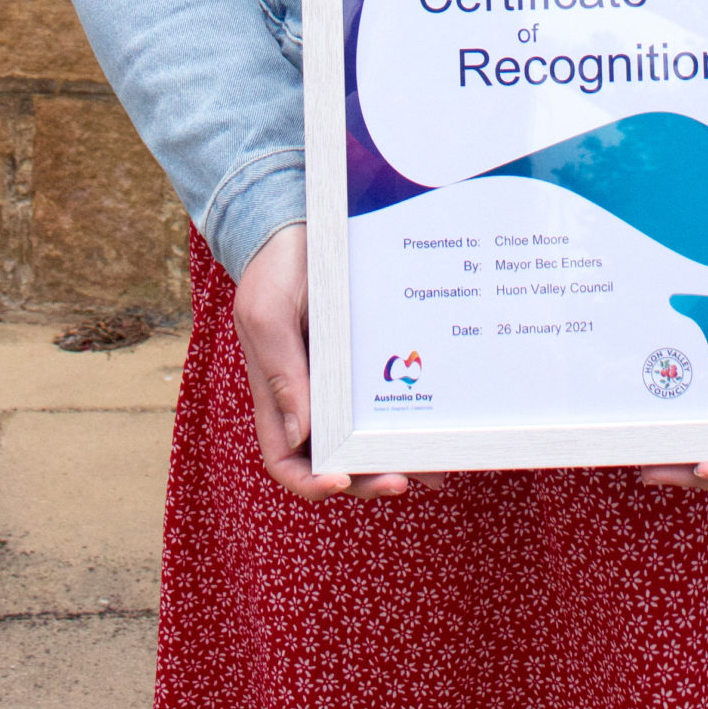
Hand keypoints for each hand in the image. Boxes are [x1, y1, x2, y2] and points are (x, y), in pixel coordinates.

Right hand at [232, 229, 442, 503]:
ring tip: (434, 467)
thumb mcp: (268, 315)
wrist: (302, 226)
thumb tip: (301, 436)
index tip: (341, 481)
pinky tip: (439, 430)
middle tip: (403, 479)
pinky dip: (410, 420)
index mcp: (277, 396)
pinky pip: (388, 400)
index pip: (287, 461)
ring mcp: (342, 383)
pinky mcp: (368, 362)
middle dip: (367, 478)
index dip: (311, 482)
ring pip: (367, 438)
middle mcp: (311, 398)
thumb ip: (280, 373)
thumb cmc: (275, 270)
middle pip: (336, 461)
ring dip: (396, 458)